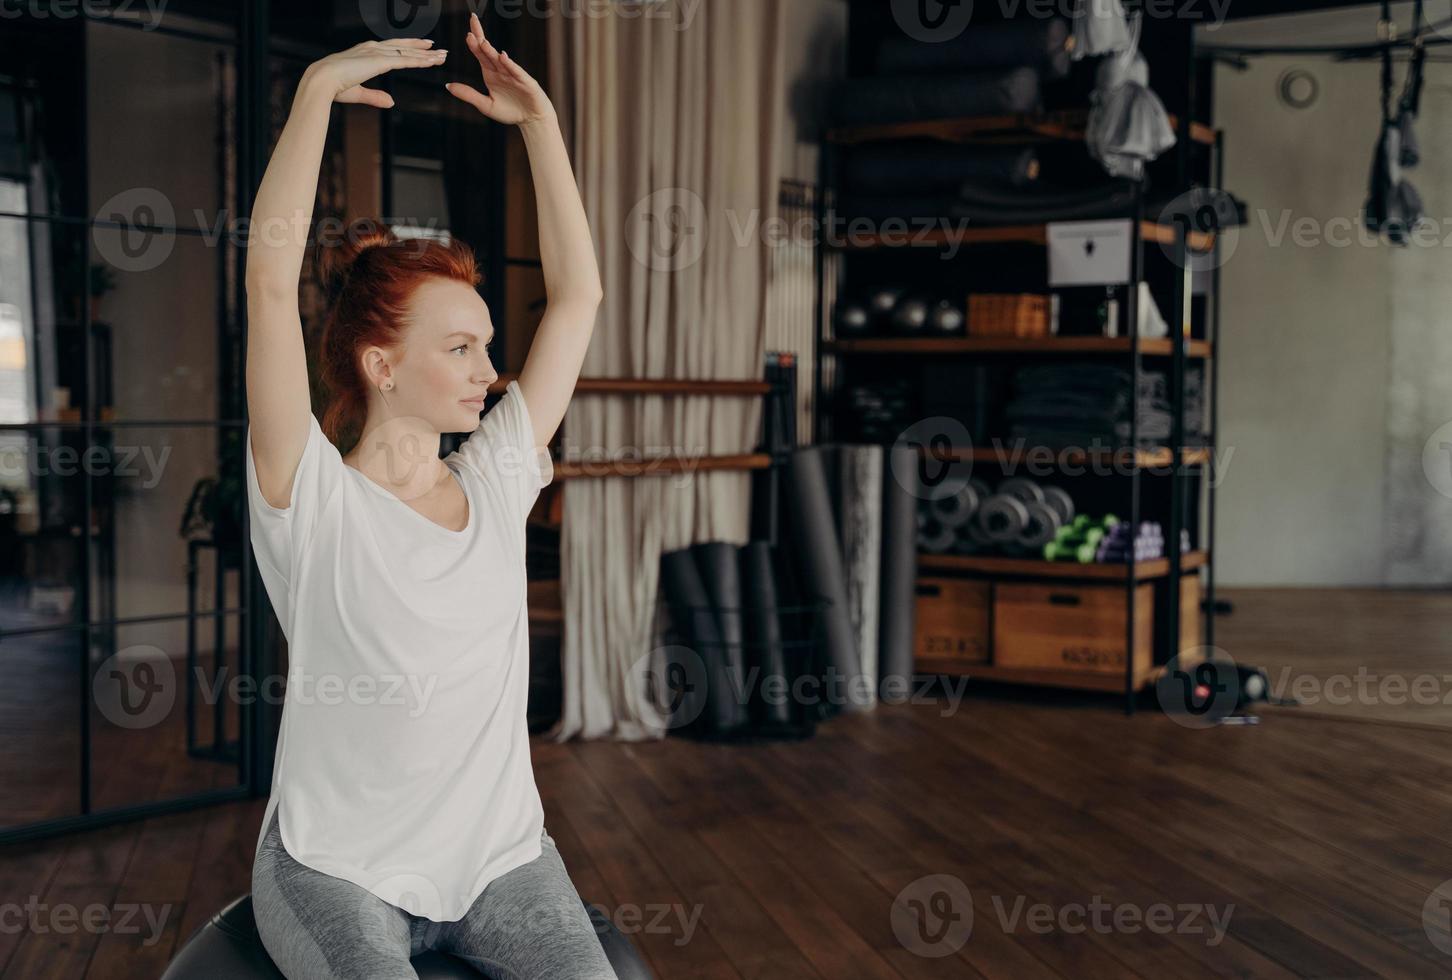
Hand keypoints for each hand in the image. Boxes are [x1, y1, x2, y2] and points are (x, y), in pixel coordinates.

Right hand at [304, 39, 447, 108]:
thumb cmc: (333, 87)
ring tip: (442, 56)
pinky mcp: (379, 61)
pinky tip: (432, 62)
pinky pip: (405, 61)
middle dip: (422, 49)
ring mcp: (376, 53)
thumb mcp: (359, 92)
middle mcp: (372, 49)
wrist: (321, 81)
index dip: (409, 47)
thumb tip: (392, 102)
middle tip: (439, 50)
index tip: (423, 47)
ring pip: (408, 53)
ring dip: (427, 55)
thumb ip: (375, 96)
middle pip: (403, 47)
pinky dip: (420, 61)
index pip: (392, 48)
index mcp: (365, 52)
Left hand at [444, 11, 554, 126]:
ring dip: (491, 51)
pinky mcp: (525, 82)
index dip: (473, 44)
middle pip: (489, 51)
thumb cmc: (510, 112)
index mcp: (490, 73)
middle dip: (481, 36)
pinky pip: (516, 71)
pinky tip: (502, 57)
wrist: (531, 119)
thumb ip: (468, 94)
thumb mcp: (486, 105)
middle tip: (473, 20)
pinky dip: (509, 65)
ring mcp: (513, 74)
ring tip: (482, 42)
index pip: (480, 54)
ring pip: (500, 60)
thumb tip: (448, 85)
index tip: (467, 34)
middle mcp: (501, 70)